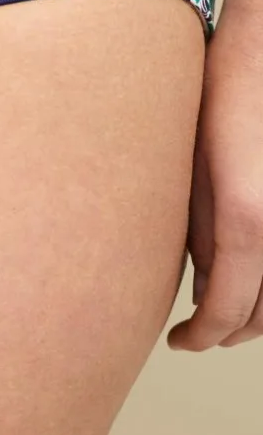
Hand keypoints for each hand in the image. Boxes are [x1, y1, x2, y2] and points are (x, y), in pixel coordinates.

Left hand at [168, 4, 262, 350]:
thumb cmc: (224, 93)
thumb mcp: (195, 165)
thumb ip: (200, 231)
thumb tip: (201, 286)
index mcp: (247, 216)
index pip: (228, 309)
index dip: (202, 336)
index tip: (180, 341)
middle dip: (229, 330)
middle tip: (195, 331)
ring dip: (257, 313)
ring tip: (220, 308)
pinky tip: (249, 275)